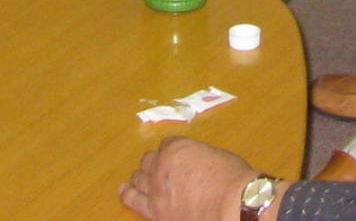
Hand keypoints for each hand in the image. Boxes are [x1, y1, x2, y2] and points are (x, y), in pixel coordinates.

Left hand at [121, 138, 262, 220]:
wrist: (230, 205)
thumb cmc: (231, 180)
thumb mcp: (217, 157)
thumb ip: (200, 158)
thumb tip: (199, 166)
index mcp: (178, 148)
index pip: (167, 145)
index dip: (171, 152)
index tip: (175, 157)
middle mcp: (162, 165)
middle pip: (149, 160)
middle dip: (153, 163)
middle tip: (156, 168)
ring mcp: (156, 188)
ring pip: (139, 178)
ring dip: (139, 177)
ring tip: (137, 178)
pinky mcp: (155, 210)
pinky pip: (134, 200)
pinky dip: (128, 194)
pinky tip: (124, 191)